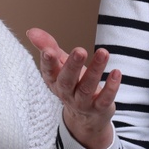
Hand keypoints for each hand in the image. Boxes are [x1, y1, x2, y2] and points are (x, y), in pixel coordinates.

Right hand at [24, 28, 119, 148]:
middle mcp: (66, 93)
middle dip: (73, 65)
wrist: (85, 117)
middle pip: (67, 81)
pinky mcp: (99, 108)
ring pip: (87, 88)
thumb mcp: (60, 65)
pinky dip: (111, 87)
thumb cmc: (72, 83)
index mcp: (54, 80)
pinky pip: (104, 99)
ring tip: (103, 52)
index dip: (47, 62)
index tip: (49, 51)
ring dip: (95, 70)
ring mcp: (82, 103)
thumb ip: (48, 47)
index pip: (48, 71)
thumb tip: (32, 31)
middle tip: (80, 50)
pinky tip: (116, 72)